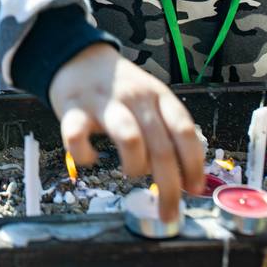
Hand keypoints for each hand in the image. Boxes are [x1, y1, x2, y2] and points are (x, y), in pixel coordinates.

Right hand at [48, 43, 203, 222]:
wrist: (77, 55)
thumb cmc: (119, 87)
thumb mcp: (150, 98)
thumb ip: (165, 129)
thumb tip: (185, 176)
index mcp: (159, 96)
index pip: (185, 131)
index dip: (193, 164)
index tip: (194, 189)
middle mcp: (135, 98)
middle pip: (161, 146)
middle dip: (169, 186)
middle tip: (169, 211)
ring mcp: (103, 102)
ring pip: (129, 139)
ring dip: (134, 166)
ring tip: (131, 174)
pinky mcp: (73, 109)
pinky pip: (77, 137)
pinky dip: (85, 155)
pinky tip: (91, 157)